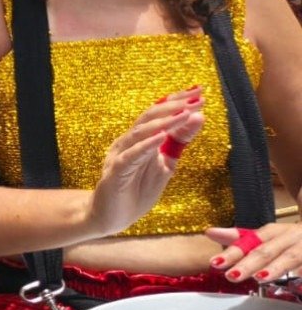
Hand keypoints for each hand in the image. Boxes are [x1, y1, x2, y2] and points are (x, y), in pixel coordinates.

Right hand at [86, 88, 203, 238]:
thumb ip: (178, 143)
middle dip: (175, 105)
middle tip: (198, 97)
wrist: (110, 218)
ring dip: (164, 121)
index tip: (200, 90)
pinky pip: (131, 156)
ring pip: (140, 132)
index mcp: (139, 139)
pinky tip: (161, 136)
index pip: (159, 113)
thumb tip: (198, 117)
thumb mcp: (165, 165)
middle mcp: (127, 142)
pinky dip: (146, 145)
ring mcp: (120, 156)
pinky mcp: (115, 173)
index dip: (178, 100)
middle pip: (149, 116)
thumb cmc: (135, 191)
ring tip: (186, 113)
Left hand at [206, 222, 301, 285]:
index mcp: (275, 232)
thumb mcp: (267, 236)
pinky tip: (297, 287)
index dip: (234, 252)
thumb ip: (240, 238)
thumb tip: (209, 232)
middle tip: (232, 276)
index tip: (216, 263)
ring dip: (276, 268)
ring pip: (292, 258)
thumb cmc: (290, 240)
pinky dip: (301, 278)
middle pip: (268, 250)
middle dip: (250, 263)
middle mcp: (291, 237)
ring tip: (260, 277)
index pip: (251, 240)